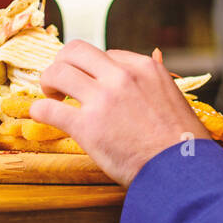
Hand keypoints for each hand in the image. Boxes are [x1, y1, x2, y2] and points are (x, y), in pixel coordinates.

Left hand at [31, 41, 210, 186]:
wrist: (181, 171)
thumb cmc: (183, 141)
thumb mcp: (175, 97)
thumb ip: (159, 77)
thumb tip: (156, 54)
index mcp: (144, 68)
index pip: (106, 54)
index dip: (95, 69)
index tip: (92, 84)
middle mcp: (122, 77)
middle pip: (76, 51)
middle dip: (63, 62)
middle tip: (61, 81)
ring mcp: (103, 100)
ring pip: (58, 72)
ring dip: (48, 82)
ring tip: (52, 97)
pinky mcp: (87, 127)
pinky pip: (48, 109)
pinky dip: (39, 110)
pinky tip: (41, 115)